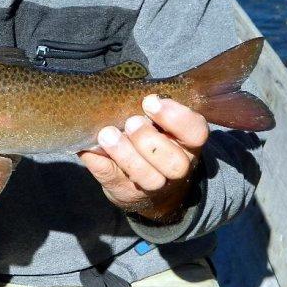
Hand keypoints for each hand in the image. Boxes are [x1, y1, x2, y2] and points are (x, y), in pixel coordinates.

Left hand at [79, 95, 208, 222]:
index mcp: (187, 144)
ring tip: (107, 135)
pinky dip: (101, 164)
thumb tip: (120, 93)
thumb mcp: (159, 125)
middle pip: (175, 162)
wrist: (145, 188)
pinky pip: (114, 181)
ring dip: (126, 155)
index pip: (196, 133)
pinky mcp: (127, 193)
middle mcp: (177, 168)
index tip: (151, 101)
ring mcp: (154, 187)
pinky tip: (90, 150)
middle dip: (150, 141)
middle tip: (131, 122)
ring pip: (150, 178)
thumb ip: (150, 112)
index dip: (176, 118)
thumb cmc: (151, 142)